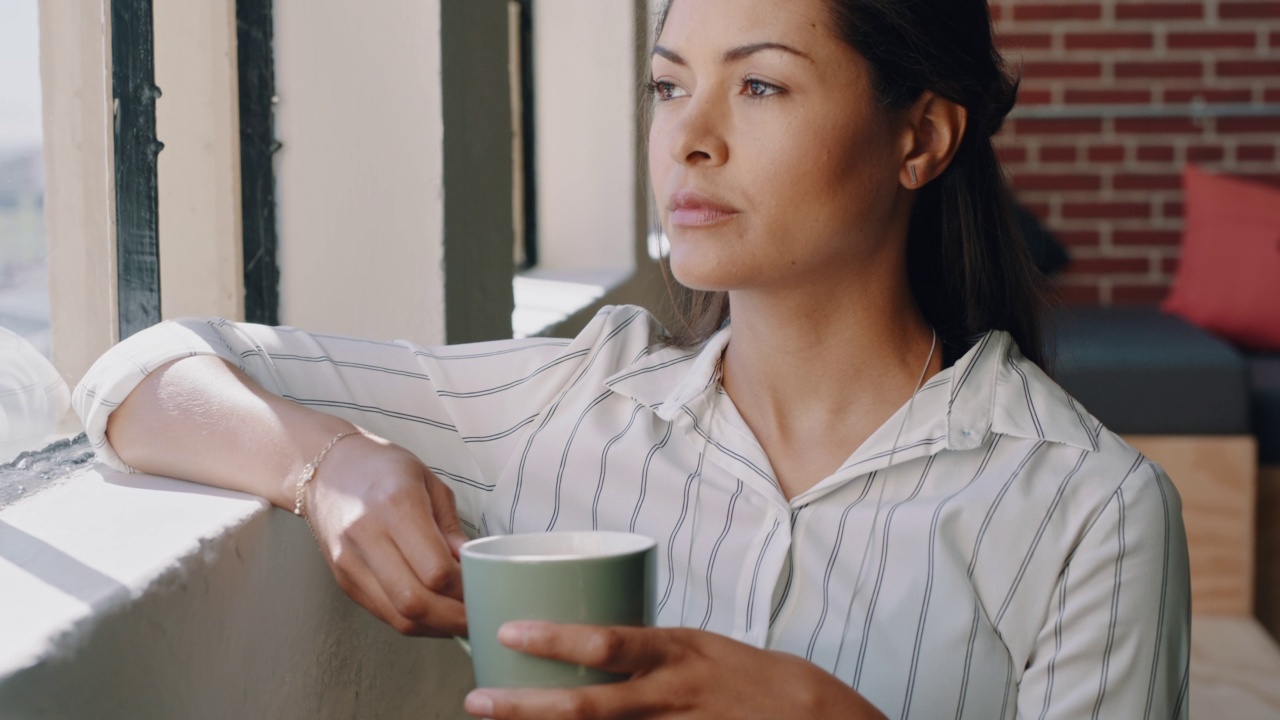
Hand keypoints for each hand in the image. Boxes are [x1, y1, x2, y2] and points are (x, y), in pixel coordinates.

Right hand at [304, 433, 468, 636]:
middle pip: (415, 601)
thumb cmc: (385, 470)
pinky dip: (414, 622)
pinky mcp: (344, 580)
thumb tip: (473, 565)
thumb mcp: (429, 482)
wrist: (326, 471)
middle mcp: (368, 537)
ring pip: (398, 616)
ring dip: (435, 627)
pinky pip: (384, 614)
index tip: (483, 587)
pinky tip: (434, 616)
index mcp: (397, 505)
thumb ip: (451, 528)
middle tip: (478, 615)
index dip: (464, 588)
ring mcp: (351, 563)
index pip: (436, 569)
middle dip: (453, 618)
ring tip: (460, 621)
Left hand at [463, 622, 887, 719]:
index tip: (506, 632)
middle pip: (588, 707)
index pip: (607, 643)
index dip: (553, 639)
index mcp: (674, 651)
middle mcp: (672, 693)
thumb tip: (586, 655)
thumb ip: (645, 655)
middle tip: (476, 702)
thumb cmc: (748, 675)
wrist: (812, 715)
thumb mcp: (696, 647)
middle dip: (525, 708)